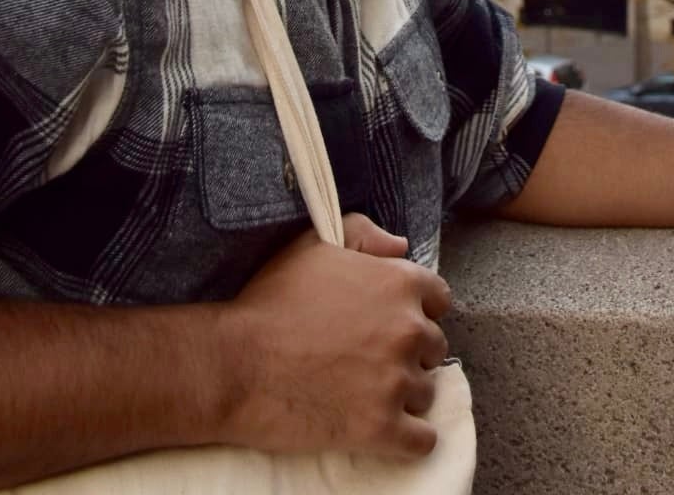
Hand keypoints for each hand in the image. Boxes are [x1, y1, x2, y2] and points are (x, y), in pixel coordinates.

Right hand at [221, 213, 451, 459]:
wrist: (234, 364)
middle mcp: (408, 329)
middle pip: (432, 348)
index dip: (415, 311)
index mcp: (399, 282)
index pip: (439, 300)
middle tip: (370, 362)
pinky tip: (385, 431)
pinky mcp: (382, 429)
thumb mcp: (314, 245)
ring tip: (363, 394)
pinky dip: (409, 438)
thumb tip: (400, 246)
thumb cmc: (270, 301)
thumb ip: (364, 234)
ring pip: (425, 393)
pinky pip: (422, 440)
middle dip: (408, 354)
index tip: (389, 325)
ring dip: (402, 395)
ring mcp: (397, 381)